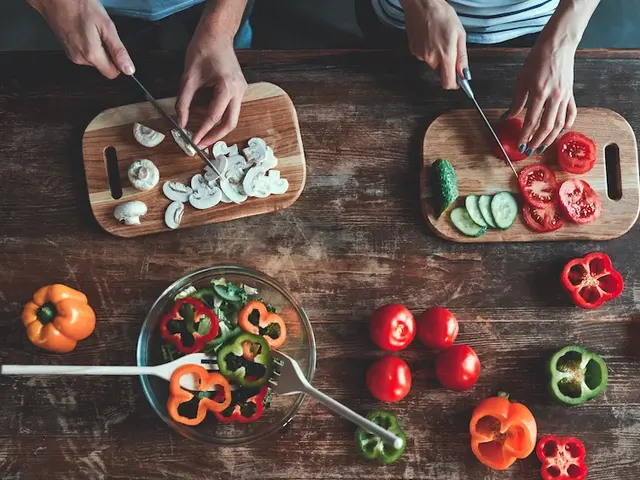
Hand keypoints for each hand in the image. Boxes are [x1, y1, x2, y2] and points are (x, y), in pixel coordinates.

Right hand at [27, 0, 133, 78]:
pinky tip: (83, 30)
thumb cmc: (78, 6)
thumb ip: (118, 50)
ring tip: (90, 29)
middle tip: (100, 33)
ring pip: (93, 60)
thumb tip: (128, 69)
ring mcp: (71, 54)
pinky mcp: (67, 50)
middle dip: (107, 53)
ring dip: (96, 48)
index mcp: (91, 54)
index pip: (112, 73)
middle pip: (103, 66)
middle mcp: (80, 59)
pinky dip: (87, 44)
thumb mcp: (106, 26)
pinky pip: (83, 53)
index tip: (116, 49)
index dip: (118, 63)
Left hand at [176, 24, 246, 147]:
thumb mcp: (188, 77)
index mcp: (227, 87)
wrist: (217, 33)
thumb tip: (180, 122)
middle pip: (230, 123)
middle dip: (215, 135)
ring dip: (213, 122)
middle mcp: (238, 91)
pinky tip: (201, 108)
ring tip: (195, 119)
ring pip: (231, 117)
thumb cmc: (203, 49)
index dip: (203, 131)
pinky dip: (216, 112)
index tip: (194, 141)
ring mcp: (241, 90)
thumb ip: (183, 102)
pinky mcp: (239, 89)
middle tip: (201, 143)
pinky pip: (229, 107)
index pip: (214, 117)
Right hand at [401, 0, 468, 88]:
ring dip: (438, 57)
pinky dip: (429, 51)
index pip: (448, 83)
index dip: (455, 83)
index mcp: (445, 55)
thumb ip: (462, 57)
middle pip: (441, 73)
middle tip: (450, 48)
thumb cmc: (441, 14)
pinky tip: (430, 37)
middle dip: (447, 66)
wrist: (421, 4)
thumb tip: (464, 74)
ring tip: (439, 38)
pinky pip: (425, 57)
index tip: (459, 79)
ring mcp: (420, 55)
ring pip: (433, 64)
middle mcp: (431, 58)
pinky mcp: (413, 51)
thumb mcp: (459, 34)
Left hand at [504, 37, 576, 154]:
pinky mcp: (571, 94)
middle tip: (529, 149)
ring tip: (541, 145)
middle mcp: (554, 97)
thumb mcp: (522, 80)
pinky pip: (571, 113)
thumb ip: (516, 102)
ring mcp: (565, 96)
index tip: (520, 144)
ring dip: (550, 137)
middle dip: (537, 141)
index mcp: (539, 93)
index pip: (531, 121)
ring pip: (559, 123)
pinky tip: (560, 131)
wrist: (557, 45)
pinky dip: (567, 124)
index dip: (525, 135)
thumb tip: (508, 117)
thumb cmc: (538, 60)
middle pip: (547, 126)